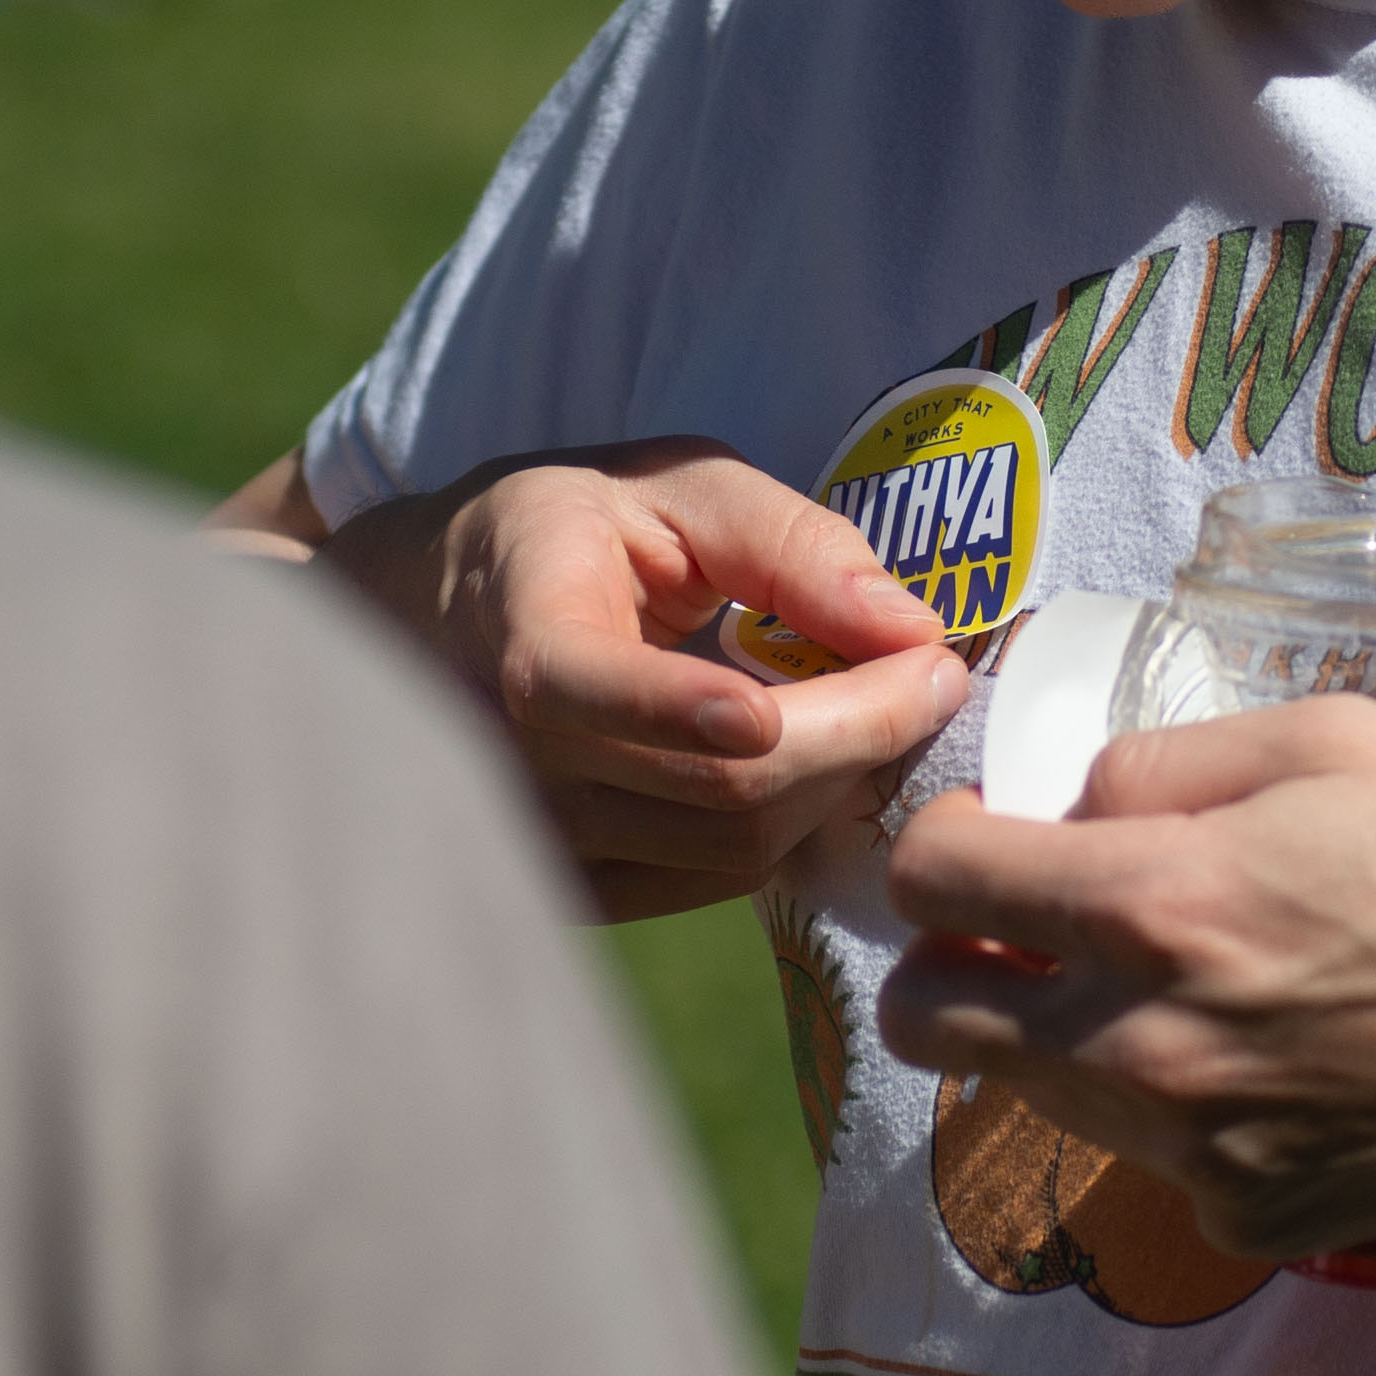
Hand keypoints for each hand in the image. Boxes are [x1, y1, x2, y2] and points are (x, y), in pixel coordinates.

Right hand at [326, 439, 970, 920]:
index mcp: (518, 632)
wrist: (441, 619)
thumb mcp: (672, 485)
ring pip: (735, 849)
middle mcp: (511, 758)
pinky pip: (719, 880)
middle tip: (933, 671)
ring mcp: (542, 839)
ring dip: (837, 781)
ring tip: (878, 703)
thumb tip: (910, 626)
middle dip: (858, 734)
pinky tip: (815, 757)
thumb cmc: (570, 532)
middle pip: (715, 788)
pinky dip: (794, 822)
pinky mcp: (581, 890)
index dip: (699, 706)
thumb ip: (789, 541)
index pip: (585, 691)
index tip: (844, 685)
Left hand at [881, 700, 1375, 1254]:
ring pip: (1030, 1091)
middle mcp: (1141, 1044)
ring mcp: (1187, 1151)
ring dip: (1064, 1032)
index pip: (930, 883)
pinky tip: (1288, 1070)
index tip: (991, 839)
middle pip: (924, 1018)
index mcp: (1155, 907)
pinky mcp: (1244, 1221)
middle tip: (1036, 926)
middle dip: (950, 959)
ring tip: (1195, 987)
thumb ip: (1172, 763)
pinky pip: (1153, 1160)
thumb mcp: (1339, 744)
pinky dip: (1184, 1112)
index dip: (943, 846)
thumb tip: (1081, 808)